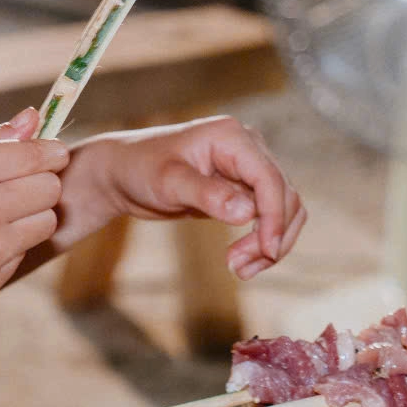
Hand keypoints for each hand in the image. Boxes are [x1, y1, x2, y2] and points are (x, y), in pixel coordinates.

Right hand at [0, 109, 65, 322]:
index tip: (54, 153)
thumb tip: (32, 120)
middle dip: (40, 182)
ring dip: (30, 216)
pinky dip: (8, 246)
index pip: (36, 155)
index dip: (51, 152)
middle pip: (50, 189)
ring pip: (45, 224)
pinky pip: (22, 255)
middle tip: (18, 185)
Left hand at [59, 116, 306, 278]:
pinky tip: (240, 261)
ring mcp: (246, 170)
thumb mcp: (168, 182)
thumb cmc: (139, 168)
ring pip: (282, 209)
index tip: (266, 251)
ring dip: (270, 242)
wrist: (122, 174)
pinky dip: (261, 241)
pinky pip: (267, 218)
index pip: (269, 179)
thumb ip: (207, 195)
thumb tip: (247, 212)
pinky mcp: (242, 190)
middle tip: (240, 267)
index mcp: (232, 137)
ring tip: (240, 270)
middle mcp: (247, 149)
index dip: (274, 217)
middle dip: (271, 235)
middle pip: (284, 195)